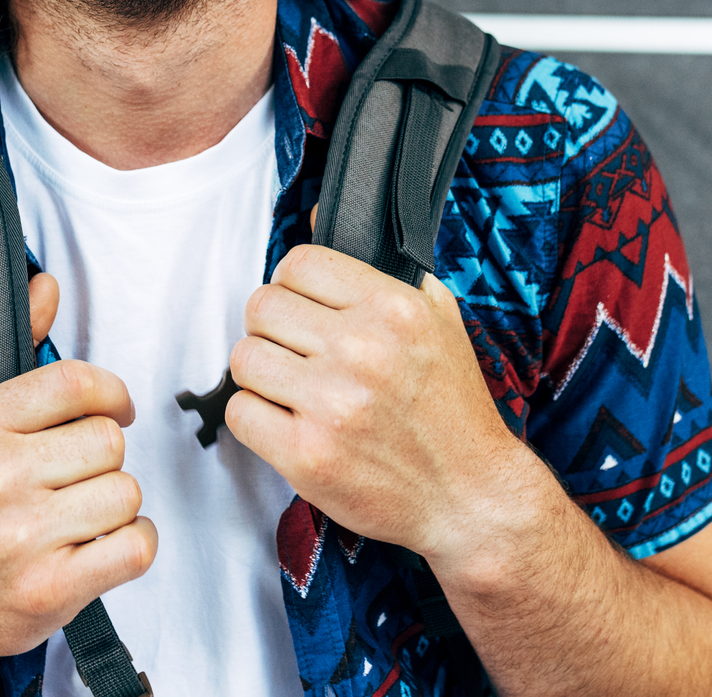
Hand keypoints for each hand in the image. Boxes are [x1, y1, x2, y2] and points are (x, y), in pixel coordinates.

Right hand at [0, 272, 157, 687]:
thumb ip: (12, 346)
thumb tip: (47, 285)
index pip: (74, 383)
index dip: (110, 392)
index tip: (112, 409)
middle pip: (108, 441)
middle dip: (102, 457)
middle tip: (76, 475)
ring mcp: (22, 538)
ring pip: (126, 492)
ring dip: (114, 504)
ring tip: (78, 514)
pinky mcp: (50, 589)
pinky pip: (135, 546)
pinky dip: (132, 544)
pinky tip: (99, 544)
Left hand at [224, 241, 529, 566]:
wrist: (471, 495)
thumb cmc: (452, 407)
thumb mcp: (437, 317)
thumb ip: (383, 266)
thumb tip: (316, 217)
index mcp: (393, 308)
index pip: (297, 264)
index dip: (293, 287)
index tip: (304, 311)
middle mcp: (362, 351)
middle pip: (261, 306)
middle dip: (271, 328)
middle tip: (293, 351)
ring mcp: (333, 405)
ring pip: (244, 358)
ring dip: (260, 372)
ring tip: (291, 387)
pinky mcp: (308, 456)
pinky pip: (240, 413)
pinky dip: (255, 417)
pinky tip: (287, 422)